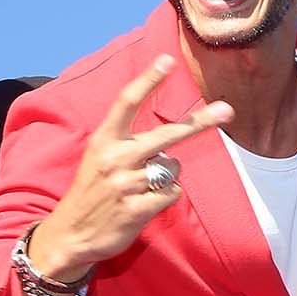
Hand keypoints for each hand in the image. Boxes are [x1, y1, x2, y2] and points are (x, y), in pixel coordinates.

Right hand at [28, 56, 233, 282]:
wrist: (70, 234)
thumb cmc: (91, 191)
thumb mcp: (98, 158)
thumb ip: (127, 143)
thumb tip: (171, 143)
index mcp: (103, 140)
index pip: (127, 102)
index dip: (148, 80)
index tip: (167, 61)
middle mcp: (115, 158)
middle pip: (166, 135)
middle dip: (199, 122)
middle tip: (226, 109)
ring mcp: (126, 184)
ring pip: (173, 168)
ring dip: (166, 177)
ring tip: (143, 187)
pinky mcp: (136, 209)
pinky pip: (171, 194)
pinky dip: (165, 197)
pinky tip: (146, 204)